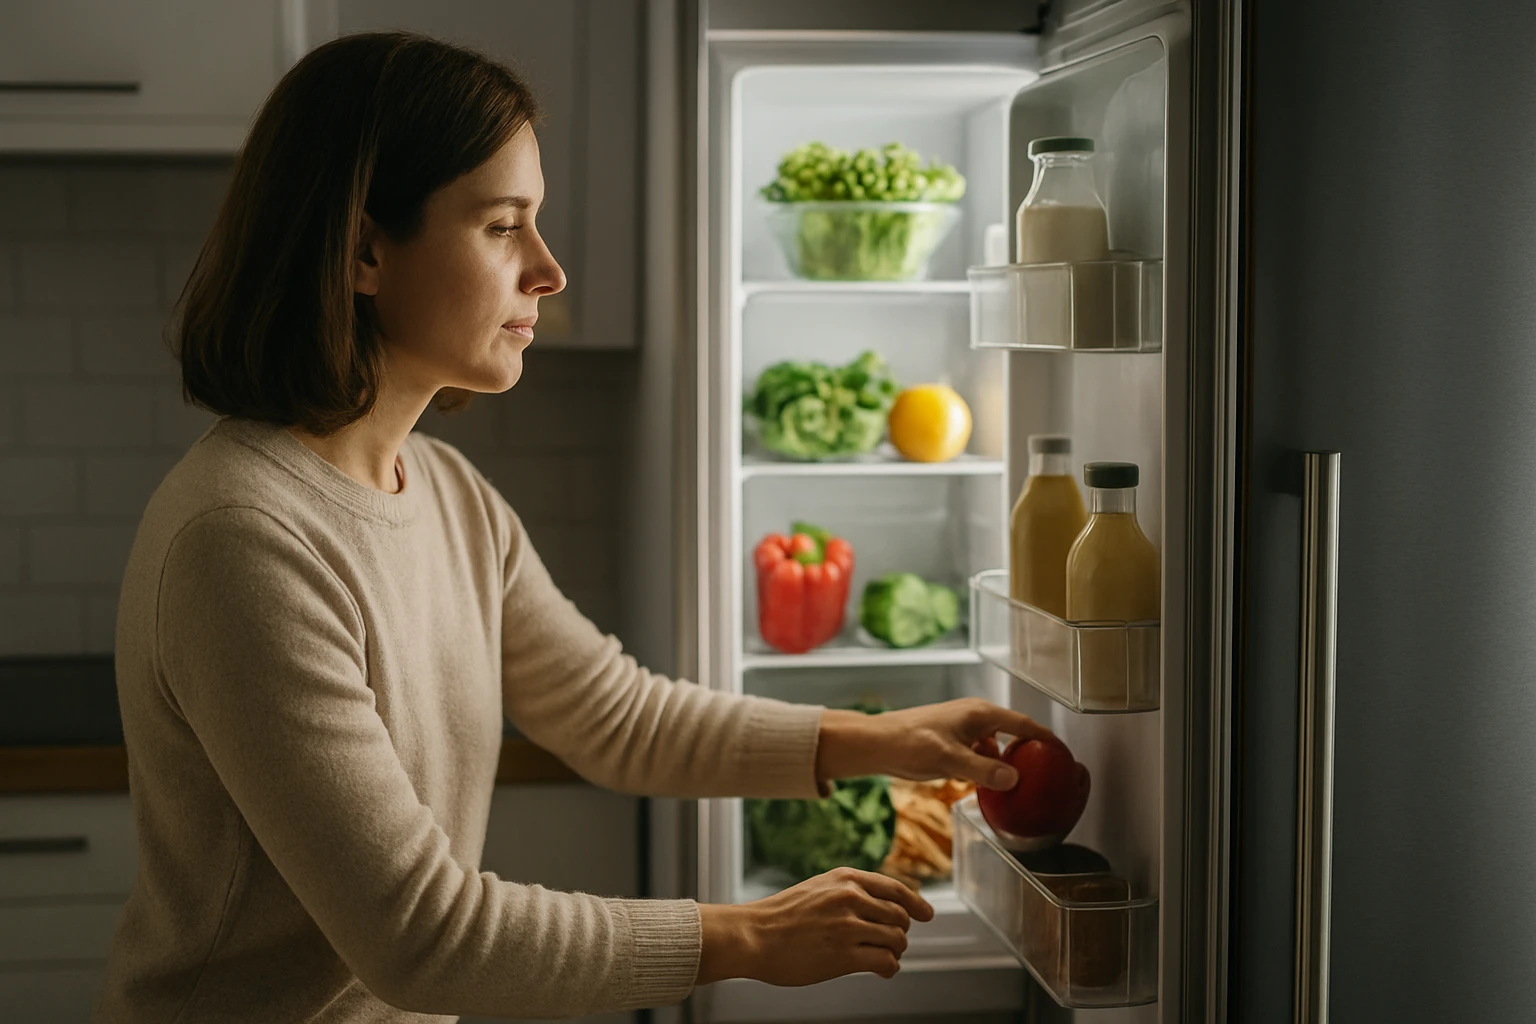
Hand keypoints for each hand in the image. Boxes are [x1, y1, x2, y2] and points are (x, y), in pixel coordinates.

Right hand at [696, 867, 932, 986]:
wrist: (753, 936)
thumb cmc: (782, 917)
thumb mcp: (819, 889)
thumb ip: (849, 892)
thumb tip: (884, 906)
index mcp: (845, 879)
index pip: (895, 888)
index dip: (915, 903)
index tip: (926, 914)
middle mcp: (850, 898)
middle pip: (900, 916)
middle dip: (900, 932)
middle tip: (890, 944)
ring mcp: (847, 926)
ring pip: (897, 940)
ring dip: (894, 952)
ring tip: (882, 958)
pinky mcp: (844, 955)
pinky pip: (885, 962)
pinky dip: (889, 968)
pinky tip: (881, 970)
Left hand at [815, 698, 1053, 790]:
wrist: (878, 744)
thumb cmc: (910, 744)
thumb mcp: (950, 760)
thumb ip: (983, 771)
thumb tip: (1014, 779)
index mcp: (980, 714)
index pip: (1023, 725)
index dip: (1045, 738)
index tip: (1063, 752)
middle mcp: (975, 716)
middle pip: (1012, 734)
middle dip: (1028, 752)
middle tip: (1045, 773)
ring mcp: (963, 728)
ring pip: (995, 745)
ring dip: (1004, 762)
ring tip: (1018, 784)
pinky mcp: (952, 740)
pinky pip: (980, 752)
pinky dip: (987, 766)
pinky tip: (985, 785)